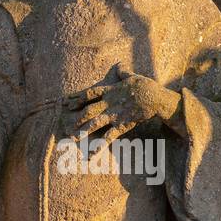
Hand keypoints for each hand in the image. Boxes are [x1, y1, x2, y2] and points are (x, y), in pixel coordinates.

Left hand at [62, 67, 180, 140]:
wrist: (155, 98)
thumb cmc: (145, 86)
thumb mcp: (132, 77)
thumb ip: (123, 72)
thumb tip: (120, 65)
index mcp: (110, 91)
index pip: (89, 94)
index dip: (77, 98)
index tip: (67, 102)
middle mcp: (108, 103)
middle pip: (88, 110)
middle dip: (77, 117)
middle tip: (66, 125)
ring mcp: (113, 115)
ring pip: (94, 123)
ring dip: (83, 131)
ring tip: (73, 138)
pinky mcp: (121, 125)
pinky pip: (108, 137)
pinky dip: (99, 147)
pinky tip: (91, 155)